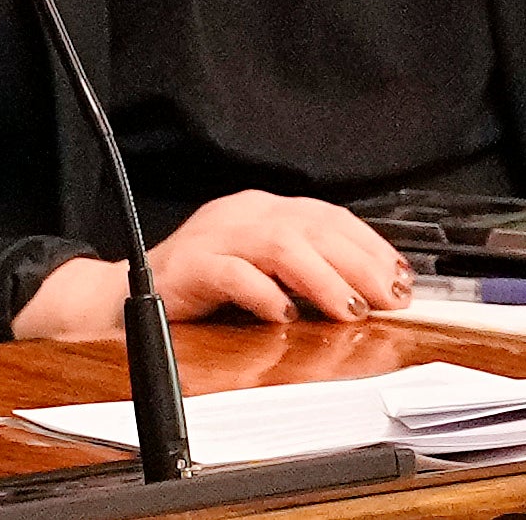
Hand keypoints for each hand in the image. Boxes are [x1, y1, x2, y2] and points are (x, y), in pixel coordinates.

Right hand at [15, 192, 416, 339]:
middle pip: (310, 225)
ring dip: (321, 277)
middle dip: (358, 263)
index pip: (327, 215)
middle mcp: (240, 215)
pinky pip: (231, 273)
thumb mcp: (264, 275)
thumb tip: (374, 294)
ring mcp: (212, 237)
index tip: (401, 279)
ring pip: (278, 243)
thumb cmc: (202, 291)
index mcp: (261, 211)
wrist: (124, 299)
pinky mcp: (188, 267)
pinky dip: (263, 293)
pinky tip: (284, 314)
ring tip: (348, 310)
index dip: (369, 246)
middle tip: (387, 299)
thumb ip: (308, 275)